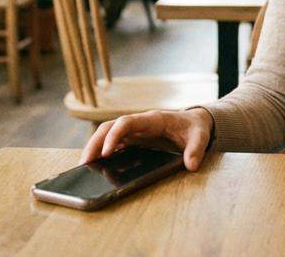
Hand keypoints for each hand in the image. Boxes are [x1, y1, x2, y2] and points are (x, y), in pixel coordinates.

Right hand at [81, 108, 213, 170]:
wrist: (194, 122)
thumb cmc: (194, 128)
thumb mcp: (200, 137)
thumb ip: (196, 150)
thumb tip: (192, 165)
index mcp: (153, 119)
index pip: (127, 122)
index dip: (114, 135)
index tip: (105, 152)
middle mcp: (140, 122)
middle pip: (110, 126)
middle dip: (95, 141)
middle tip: (84, 162)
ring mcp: (135, 130)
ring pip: (108, 133)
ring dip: (95, 146)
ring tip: (84, 164)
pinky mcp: (135, 138)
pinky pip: (114, 142)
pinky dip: (103, 150)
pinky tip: (96, 164)